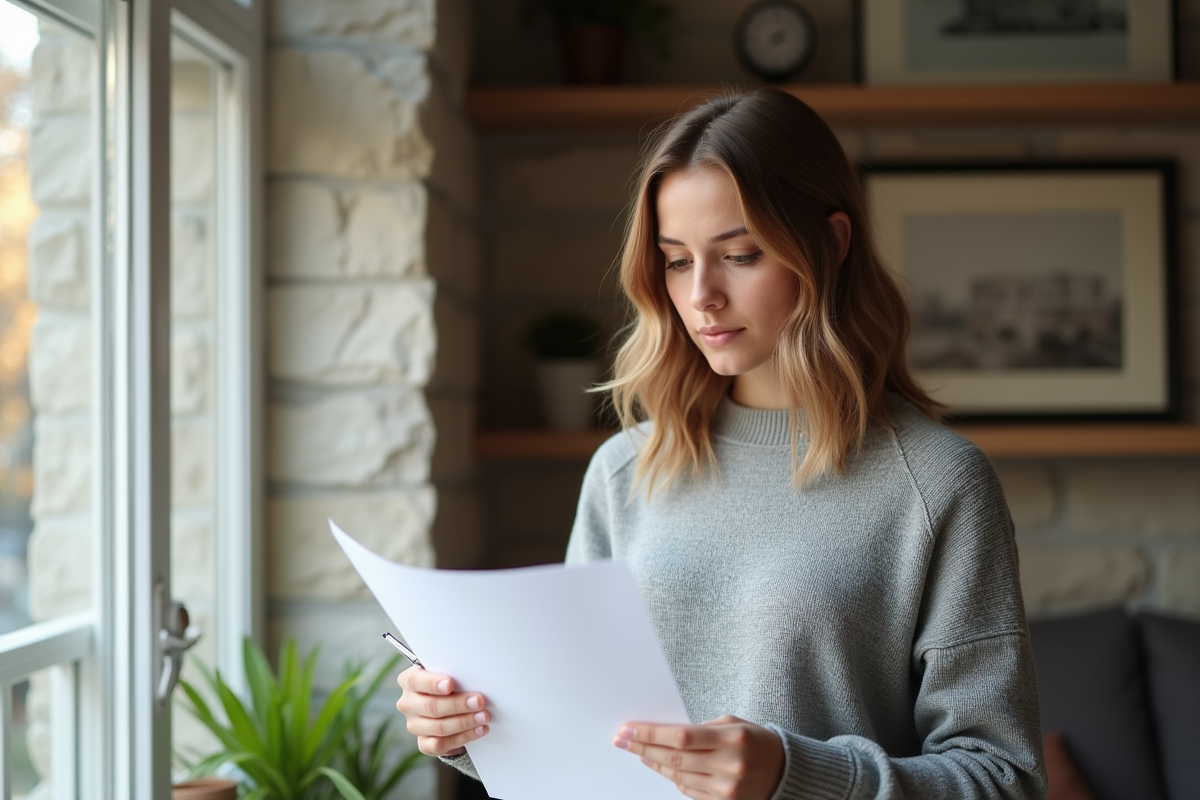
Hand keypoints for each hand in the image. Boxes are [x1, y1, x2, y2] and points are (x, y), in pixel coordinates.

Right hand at [395, 665, 488, 756]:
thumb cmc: (449, 683)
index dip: (432, 683)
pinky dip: (463, 737)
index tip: (450, 684)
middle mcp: (408, 704)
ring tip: (483, 716)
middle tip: (479, 701)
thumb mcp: (449, 673)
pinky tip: (479, 730)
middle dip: (458, 704)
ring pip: (438, 727)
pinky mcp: (424, 743)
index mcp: (408, 681)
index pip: (415, 681)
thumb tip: (472, 677)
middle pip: (431, 706)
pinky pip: (441, 744)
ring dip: (464, 722)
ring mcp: (414, 725)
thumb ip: (454, 673)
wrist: (448, 705)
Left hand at [613, 715, 783, 799]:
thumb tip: (664, 733)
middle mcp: (729, 766)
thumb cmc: (756, 741)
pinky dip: (671, 778)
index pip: (681, 737)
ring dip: (653, 764)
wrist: (784, 772)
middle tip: (622, 740)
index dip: (651, 734)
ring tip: (638, 753)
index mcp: (733, 739)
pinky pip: (688, 790)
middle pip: (675, 758)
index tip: (630, 729)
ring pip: (678, 776)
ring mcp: (726, 789)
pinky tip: (659, 767)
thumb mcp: (733, 723)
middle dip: (644, 748)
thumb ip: (701, 729)